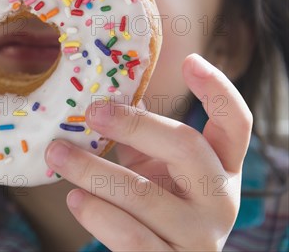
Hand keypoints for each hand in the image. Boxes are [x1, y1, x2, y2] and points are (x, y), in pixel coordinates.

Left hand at [45, 53, 251, 250]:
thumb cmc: (154, 205)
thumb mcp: (155, 168)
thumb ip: (139, 136)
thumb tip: (99, 95)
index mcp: (221, 168)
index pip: (236, 124)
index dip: (218, 90)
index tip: (189, 60)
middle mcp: (220, 200)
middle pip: (187, 147)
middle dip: (135, 124)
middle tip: (91, 111)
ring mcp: (198, 236)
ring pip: (144, 194)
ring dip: (91, 170)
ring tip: (57, 155)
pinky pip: (129, 236)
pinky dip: (96, 213)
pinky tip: (74, 198)